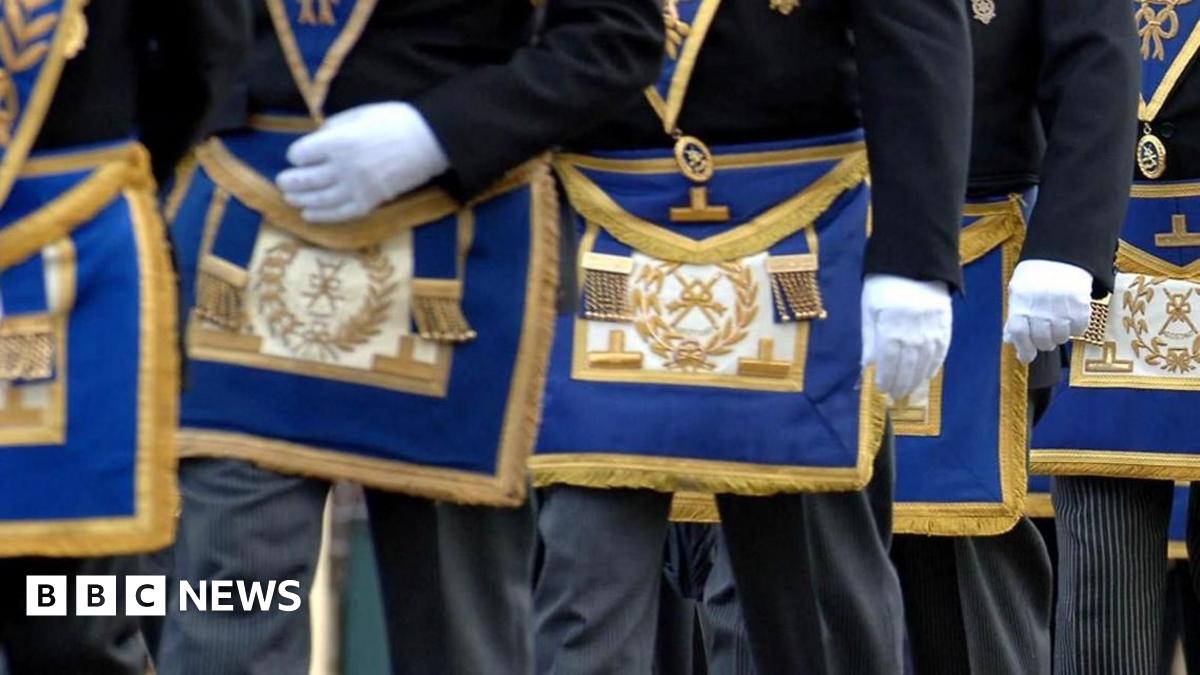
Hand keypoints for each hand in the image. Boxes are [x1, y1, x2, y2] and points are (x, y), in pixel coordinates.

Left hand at [276, 102, 449, 222]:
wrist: (428, 142)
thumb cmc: (394, 121)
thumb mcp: (359, 113)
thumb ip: (334, 127)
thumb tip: (317, 140)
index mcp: (338, 142)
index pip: (301, 154)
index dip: (297, 155)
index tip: (300, 155)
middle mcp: (342, 168)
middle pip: (304, 179)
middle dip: (289, 182)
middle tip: (283, 182)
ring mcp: (356, 188)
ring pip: (319, 199)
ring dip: (300, 200)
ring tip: (291, 199)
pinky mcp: (369, 203)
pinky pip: (340, 214)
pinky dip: (322, 216)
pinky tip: (309, 215)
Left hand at [861, 274, 951, 400]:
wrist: (915, 259)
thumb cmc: (884, 284)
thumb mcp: (869, 309)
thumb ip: (869, 340)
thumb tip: (867, 367)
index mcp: (891, 328)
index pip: (889, 363)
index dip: (886, 379)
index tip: (881, 391)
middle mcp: (914, 332)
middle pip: (908, 366)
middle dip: (901, 384)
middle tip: (895, 397)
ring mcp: (932, 329)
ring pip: (925, 362)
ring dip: (917, 380)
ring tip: (909, 391)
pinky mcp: (945, 324)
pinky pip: (941, 351)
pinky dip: (934, 366)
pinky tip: (928, 376)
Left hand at [1003, 259, 1091, 363]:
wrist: (1062, 255)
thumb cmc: (1036, 276)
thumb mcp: (1018, 292)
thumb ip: (1014, 316)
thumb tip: (1009, 340)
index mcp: (1021, 302)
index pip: (1019, 334)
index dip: (1023, 349)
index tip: (1027, 357)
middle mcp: (1040, 306)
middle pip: (1041, 339)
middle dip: (1043, 344)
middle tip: (1045, 340)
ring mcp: (1061, 307)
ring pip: (1061, 337)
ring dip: (1059, 337)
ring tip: (1058, 326)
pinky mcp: (1080, 305)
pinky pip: (1079, 329)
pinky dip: (1076, 329)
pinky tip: (1071, 320)